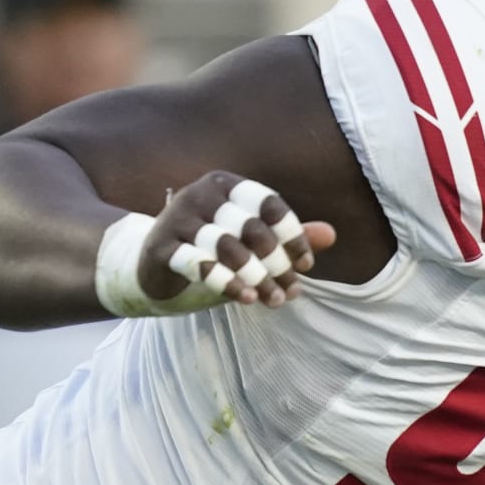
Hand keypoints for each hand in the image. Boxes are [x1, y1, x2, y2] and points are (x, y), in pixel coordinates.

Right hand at [97, 172, 335, 316]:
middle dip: (276, 262)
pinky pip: (196, 263)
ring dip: (255, 276)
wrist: (152, 264)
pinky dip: (225, 282)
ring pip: (225, 247)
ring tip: (273, 300)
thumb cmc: (210, 249)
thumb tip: (332, 235)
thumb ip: (286, 236)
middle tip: (292, 291)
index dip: (292, 234)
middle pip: (249, 227)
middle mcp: (200, 194)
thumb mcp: (250, 242)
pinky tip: (246, 298)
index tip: (306, 265)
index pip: (267, 203)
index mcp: (226, 184)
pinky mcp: (160, 246)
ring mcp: (176, 217)